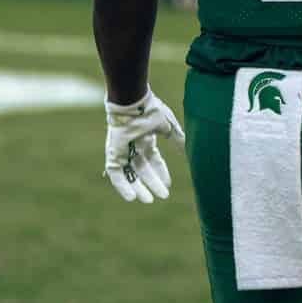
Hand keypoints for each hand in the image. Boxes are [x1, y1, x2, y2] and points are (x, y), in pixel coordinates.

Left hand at [104, 88, 184, 203]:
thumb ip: (177, 138)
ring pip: (130, 174)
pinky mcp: (113, 154)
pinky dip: (122, 186)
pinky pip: (116, 174)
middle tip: (163, 197)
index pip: (153, 160)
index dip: (161, 172)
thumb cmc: (151, 110)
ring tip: (148, 201)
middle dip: (153, 183)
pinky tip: (132, 197)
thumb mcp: (168, 126)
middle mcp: (134, 147)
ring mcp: (123, 151)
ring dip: (139, 188)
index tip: (168, 184)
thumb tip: (188, 150)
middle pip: (143, 170)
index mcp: (146, 139)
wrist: (134, 102)